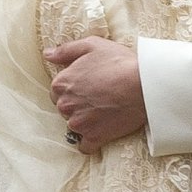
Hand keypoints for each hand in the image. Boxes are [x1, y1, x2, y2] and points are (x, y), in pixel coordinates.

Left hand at [44, 37, 145, 152]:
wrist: (144, 85)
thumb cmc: (119, 62)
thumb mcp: (92, 45)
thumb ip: (66, 50)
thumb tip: (48, 54)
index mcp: (62, 83)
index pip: (57, 90)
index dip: (72, 87)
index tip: (88, 85)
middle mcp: (65, 105)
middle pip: (64, 108)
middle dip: (77, 104)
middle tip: (97, 97)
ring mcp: (79, 123)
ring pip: (74, 125)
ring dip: (84, 121)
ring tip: (103, 111)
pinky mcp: (94, 137)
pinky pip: (85, 146)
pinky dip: (90, 142)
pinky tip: (100, 132)